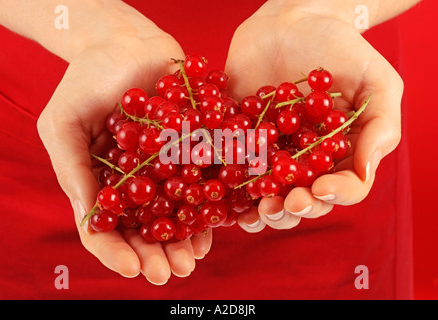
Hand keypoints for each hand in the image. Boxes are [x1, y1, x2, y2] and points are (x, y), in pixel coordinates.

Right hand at [37, 10, 211, 283]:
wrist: (125, 42)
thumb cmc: (86, 80)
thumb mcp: (63, 123)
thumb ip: (74, 169)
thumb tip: (93, 217)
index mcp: (101, 182)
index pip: (106, 229)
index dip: (117, 252)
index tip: (134, 268)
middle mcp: (135, 182)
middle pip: (145, 228)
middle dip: (157, 254)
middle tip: (171, 272)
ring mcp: (165, 168)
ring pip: (176, 213)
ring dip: (185, 239)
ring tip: (192, 259)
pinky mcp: (192, 149)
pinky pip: (202, 181)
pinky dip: (209, 205)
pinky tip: (215, 223)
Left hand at [226, 1, 402, 230]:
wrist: (290, 22)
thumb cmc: (339, 48)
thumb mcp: (375, 80)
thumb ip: (380, 126)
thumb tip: (366, 171)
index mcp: (340, 153)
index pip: (345, 187)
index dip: (335, 194)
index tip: (320, 187)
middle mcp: (305, 160)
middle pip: (304, 199)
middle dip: (294, 209)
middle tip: (284, 204)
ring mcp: (271, 153)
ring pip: (268, 195)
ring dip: (263, 211)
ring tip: (258, 212)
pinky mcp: (240, 140)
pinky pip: (235, 168)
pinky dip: (230, 187)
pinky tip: (227, 198)